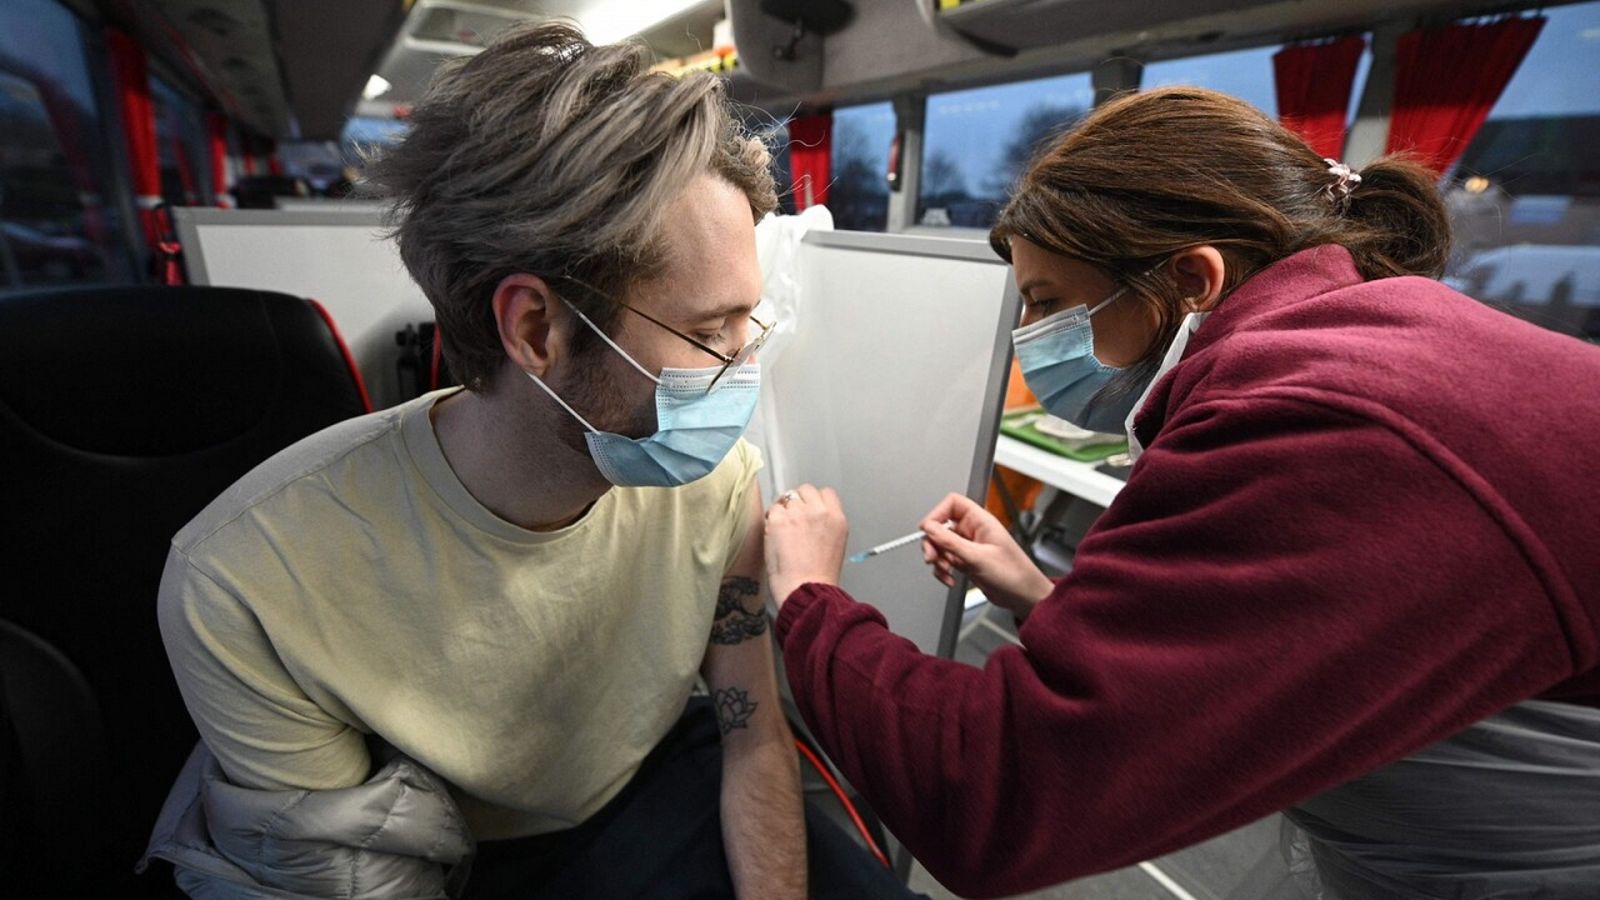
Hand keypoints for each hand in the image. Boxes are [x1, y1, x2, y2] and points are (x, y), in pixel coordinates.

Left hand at [763, 484, 847, 609]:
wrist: (806, 589)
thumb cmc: (819, 577)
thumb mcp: (835, 545)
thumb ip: (825, 525)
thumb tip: (812, 518)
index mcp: (837, 518)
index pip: (826, 493)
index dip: (815, 500)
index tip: (809, 509)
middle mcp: (819, 511)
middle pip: (805, 489)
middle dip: (799, 501)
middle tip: (793, 519)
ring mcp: (798, 514)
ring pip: (787, 498)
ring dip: (784, 510)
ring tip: (783, 530)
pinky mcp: (778, 520)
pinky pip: (772, 510)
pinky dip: (771, 520)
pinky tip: (774, 535)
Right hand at [921, 493, 1053, 619]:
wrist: (1023, 596)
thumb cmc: (1014, 573)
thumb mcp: (978, 557)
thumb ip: (951, 542)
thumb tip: (930, 528)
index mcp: (981, 521)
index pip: (952, 504)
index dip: (938, 513)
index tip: (928, 529)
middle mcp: (973, 531)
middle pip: (941, 526)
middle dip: (933, 543)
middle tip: (932, 557)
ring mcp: (968, 546)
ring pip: (940, 545)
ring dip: (938, 559)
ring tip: (945, 570)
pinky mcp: (965, 561)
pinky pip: (945, 560)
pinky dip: (942, 570)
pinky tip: (949, 578)